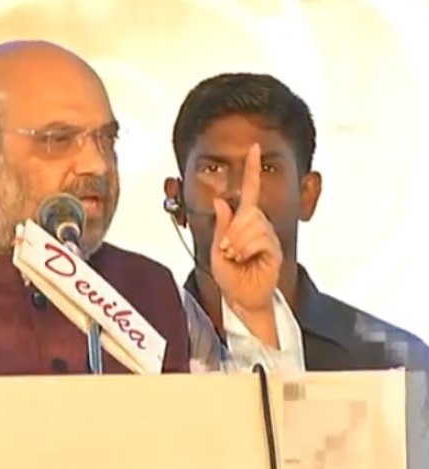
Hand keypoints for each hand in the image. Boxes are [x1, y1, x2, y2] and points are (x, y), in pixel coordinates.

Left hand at [210, 143, 281, 314]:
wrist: (240, 298)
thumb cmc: (230, 274)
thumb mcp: (217, 248)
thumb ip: (221, 225)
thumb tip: (220, 199)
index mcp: (244, 221)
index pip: (250, 190)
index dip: (251, 169)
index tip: (253, 148)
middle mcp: (259, 225)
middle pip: (246, 212)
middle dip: (231, 232)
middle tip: (227, 250)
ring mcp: (268, 237)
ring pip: (251, 226)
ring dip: (236, 244)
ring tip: (236, 257)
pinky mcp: (275, 250)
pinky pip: (259, 240)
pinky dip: (245, 250)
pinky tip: (244, 260)